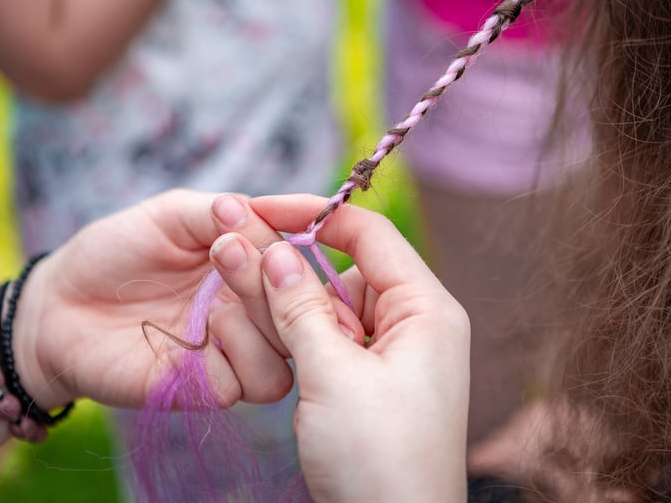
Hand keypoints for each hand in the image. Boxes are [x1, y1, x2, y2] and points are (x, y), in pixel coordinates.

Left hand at [12, 189, 293, 410]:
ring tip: (214, 301)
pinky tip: (198, 335)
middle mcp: (249, 315)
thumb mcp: (172, 214)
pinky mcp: (203, 389)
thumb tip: (276, 207)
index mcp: (251, 270)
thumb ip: (223, 210)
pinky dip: (232, 358)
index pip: (305, 264)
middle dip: (277, 280)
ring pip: (285, 360)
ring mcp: (230, 354)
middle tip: (226, 251)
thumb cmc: (115, 252)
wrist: (57, 304)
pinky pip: (245, 385)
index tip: (312, 218)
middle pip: (303, 314)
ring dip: (260, 325)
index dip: (314, 244)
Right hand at [208, 194, 470, 502]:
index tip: (262, 211)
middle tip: (244, 275)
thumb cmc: (379, 459)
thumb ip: (299, 308)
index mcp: (426, 309)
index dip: (316, 216)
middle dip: (300, 273)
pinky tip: (285, 357)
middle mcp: (418, 324)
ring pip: (338, 308)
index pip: (370, 234)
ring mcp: (399, 355)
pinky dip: (309, 343)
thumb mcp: (332, 375)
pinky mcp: (379, 383)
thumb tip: (273, 251)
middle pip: (350, 270)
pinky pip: (339, 342)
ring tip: (264, 326)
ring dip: (299, 313)